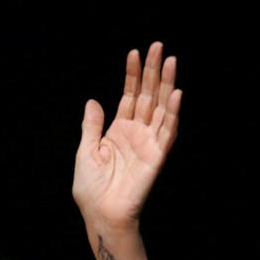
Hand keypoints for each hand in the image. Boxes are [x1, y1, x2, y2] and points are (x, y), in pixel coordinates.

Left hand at [73, 42, 181, 230]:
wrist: (100, 213)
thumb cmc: (91, 188)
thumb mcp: (85, 151)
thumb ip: (92, 125)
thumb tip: (93, 101)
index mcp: (118, 130)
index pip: (129, 95)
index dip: (132, 74)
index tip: (134, 52)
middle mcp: (136, 133)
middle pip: (147, 95)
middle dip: (152, 71)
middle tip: (158, 46)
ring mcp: (148, 143)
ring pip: (160, 107)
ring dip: (166, 85)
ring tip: (170, 61)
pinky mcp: (157, 156)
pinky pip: (166, 131)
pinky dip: (171, 113)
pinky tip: (174, 94)